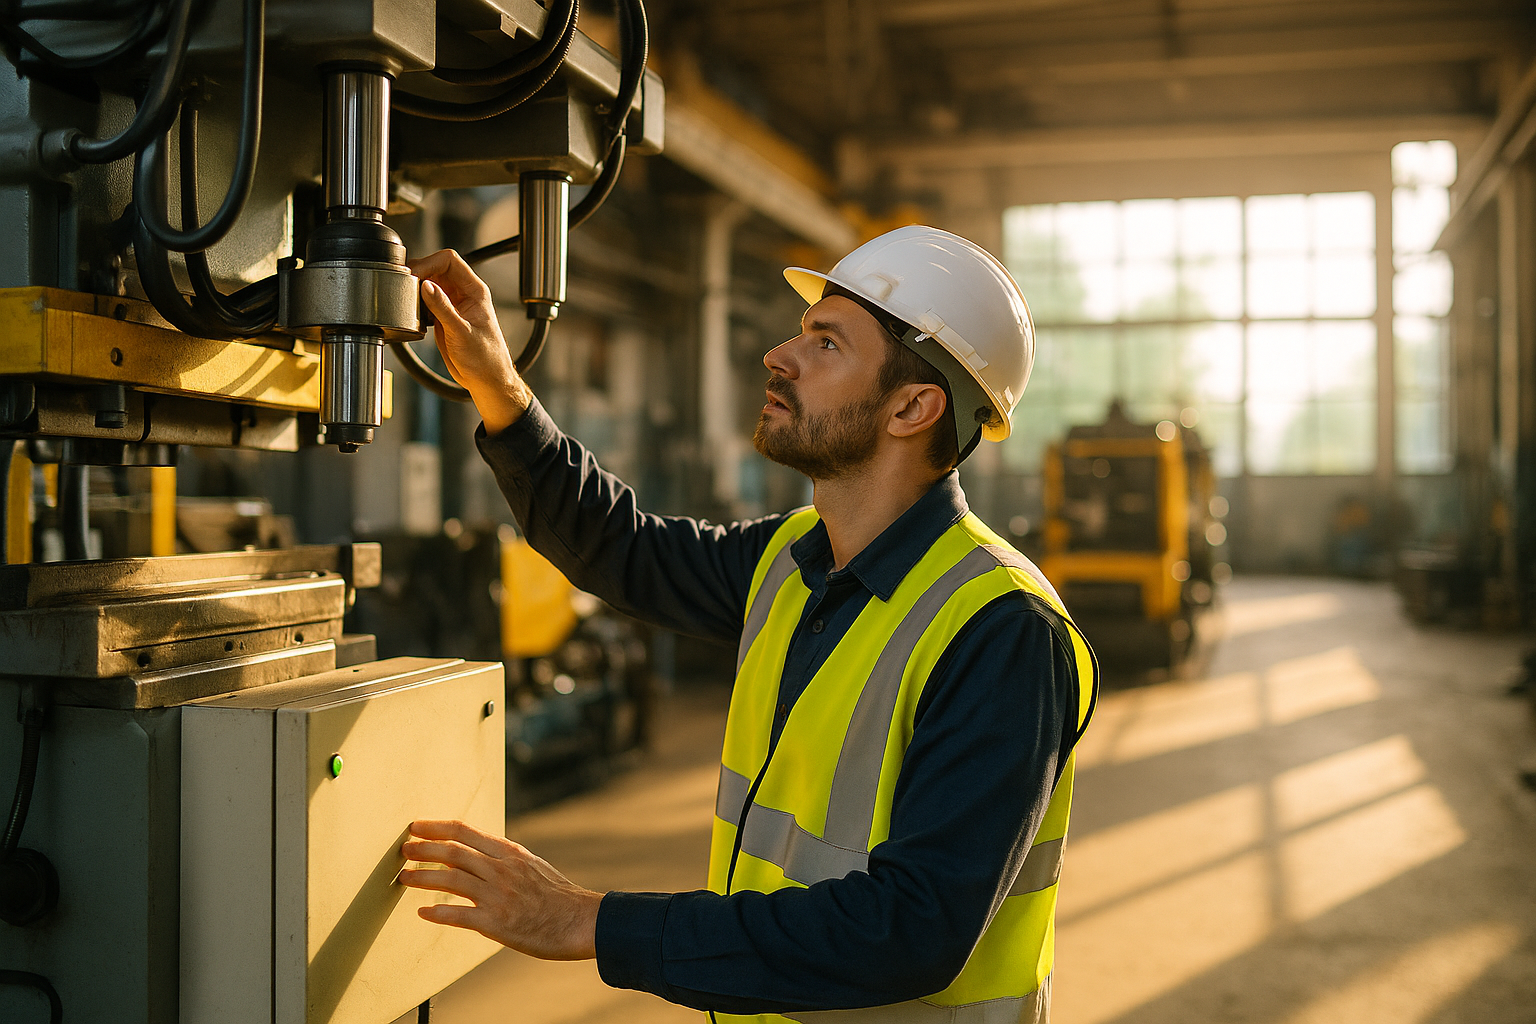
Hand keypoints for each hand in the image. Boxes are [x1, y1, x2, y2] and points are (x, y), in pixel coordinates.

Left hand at [399, 819, 601, 960]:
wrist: (580, 920)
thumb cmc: (556, 895)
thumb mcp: (531, 865)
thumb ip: (503, 858)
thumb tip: (475, 853)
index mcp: (509, 853)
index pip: (465, 831)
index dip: (436, 827)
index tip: (415, 826)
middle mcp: (501, 870)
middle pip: (453, 852)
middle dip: (424, 849)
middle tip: (403, 850)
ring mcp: (498, 896)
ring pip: (451, 880)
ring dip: (423, 877)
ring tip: (403, 877)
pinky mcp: (496, 923)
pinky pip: (459, 916)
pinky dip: (438, 913)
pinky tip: (424, 913)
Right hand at [406, 249, 532, 434]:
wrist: (486, 379)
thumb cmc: (485, 358)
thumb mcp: (461, 332)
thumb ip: (443, 308)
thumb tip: (426, 285)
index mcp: (474, 291)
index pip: (449, 261)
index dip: (429, 263)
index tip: (414, 275)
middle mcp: (463, 294)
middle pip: (435, 269)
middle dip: (418, 274)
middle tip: (404, 287)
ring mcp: (452, 305)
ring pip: (428, 284)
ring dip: (415, 290)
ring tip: (408, 302)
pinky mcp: (443, 317)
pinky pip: (425, 302)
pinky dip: (416, 305)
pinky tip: (415, 317)